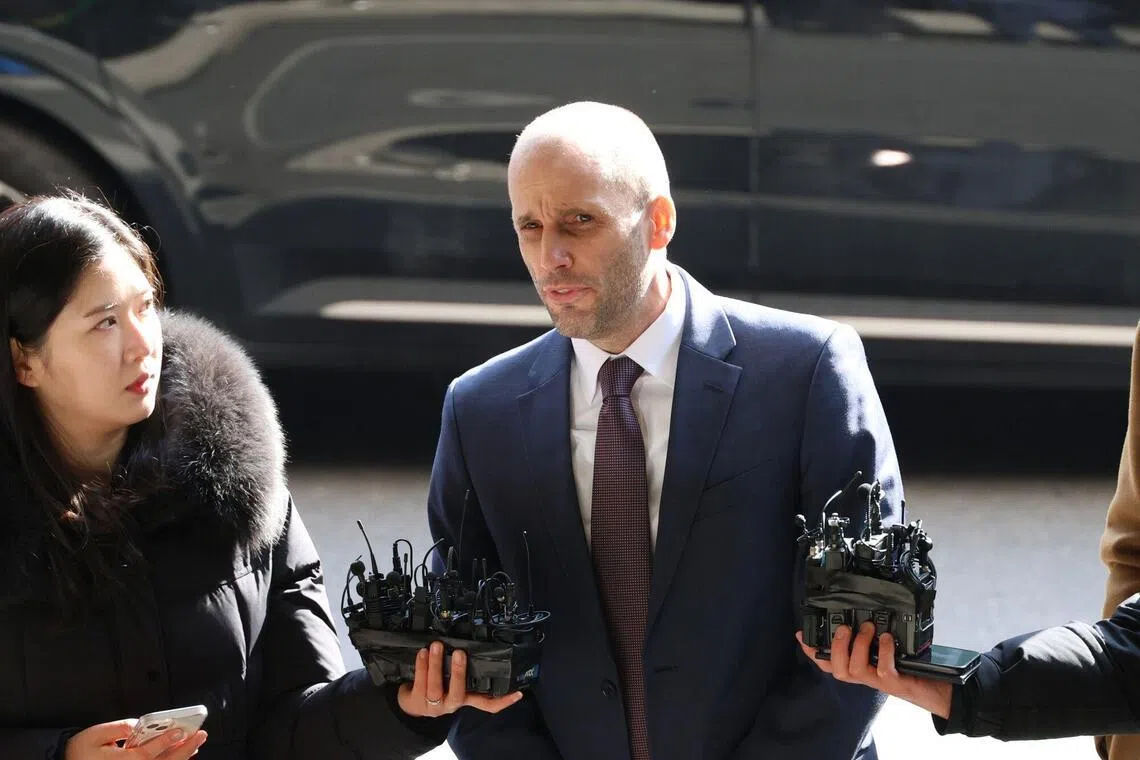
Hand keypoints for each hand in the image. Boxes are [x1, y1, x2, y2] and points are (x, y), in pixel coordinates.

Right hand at [64, 719, 207, 758]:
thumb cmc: (82, 751)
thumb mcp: (94, 735)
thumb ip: (116, 728)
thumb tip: (136, 725)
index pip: (147, 752)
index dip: (165, 742)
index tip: (180, 732)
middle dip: (183, 749)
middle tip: (199, 735)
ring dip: (181, 756)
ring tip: (196, 743)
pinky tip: (183, 755)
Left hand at [397, 641, 523, 716]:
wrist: (407, 703)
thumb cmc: (432, 686)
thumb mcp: (449, 681)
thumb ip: (460, 670)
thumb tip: (469, 645)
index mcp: (463, 698)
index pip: (486, 703)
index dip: (502, 700)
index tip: (517, 692)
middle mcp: (451, 703)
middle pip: (458, 692)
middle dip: (459, 673)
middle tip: (460, 653)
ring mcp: (434, 705)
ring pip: (435, 686)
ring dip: (436, 664)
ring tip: (436, 646)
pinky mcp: (417, 702)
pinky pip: (420, 682)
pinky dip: (421, 666)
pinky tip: (422, 654)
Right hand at [796, 622, 952, 718]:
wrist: (936, 690)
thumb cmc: (910, 668)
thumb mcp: (886, 651)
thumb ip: (871, 640)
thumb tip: (860, 615)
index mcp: (858, 667)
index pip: (828, 663)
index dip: (812, 651)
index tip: (802, 635)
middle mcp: (864, 676)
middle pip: (836, 669)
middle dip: (836, 647)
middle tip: (844, 627)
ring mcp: (878, 681)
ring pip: (854, 669)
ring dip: (858, 646)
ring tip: (869, 628)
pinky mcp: (895, 683)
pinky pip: (883, 669)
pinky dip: (883, 652)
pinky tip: (888, 639)